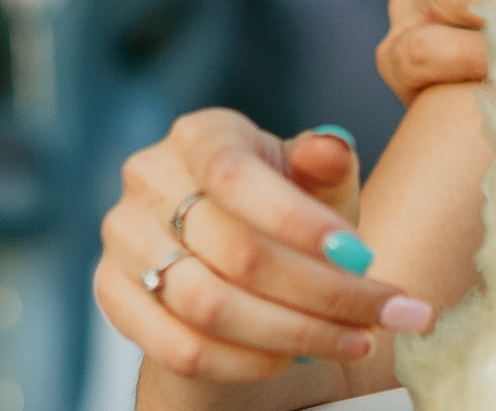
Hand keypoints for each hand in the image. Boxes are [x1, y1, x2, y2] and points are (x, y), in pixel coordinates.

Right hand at [93, 109, 432, 381]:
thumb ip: (325, 163)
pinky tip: (294, 359)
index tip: (362, 255)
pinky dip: (246, 361)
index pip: (237, 175)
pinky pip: (181, 347)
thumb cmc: (283, 205)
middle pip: (236, 253)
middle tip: (384, 315)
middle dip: (323, 293)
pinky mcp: (111, 294)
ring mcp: (123, 239)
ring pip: (211, 307)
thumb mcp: (313, 178)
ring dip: (294, 334)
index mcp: (200, 134)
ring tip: (355, 339)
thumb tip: (330, 148)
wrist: (230, 255)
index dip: (298, 220)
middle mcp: (149, 178)